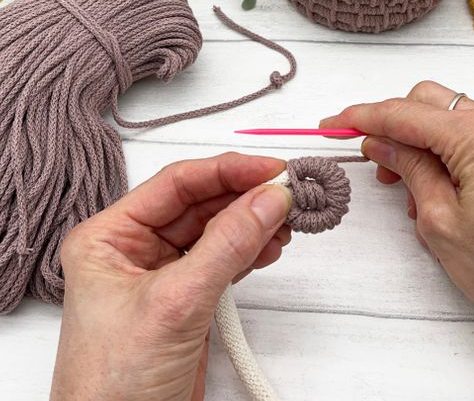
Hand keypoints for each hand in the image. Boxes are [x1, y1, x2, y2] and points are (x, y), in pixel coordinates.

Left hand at [50, 153, 291, 400]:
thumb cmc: (115, 384)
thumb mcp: (175, 303)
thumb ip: (227, 245)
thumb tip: (270, 198)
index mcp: (110, 236)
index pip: (177, 184)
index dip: (227, 171)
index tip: (271, 169)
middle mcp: (135, 248)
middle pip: (201, 204)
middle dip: (246, 197)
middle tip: (288, 193)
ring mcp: (164, 272)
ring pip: (217, 230)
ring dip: (254, 222)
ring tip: (287, 221)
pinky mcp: (189, 296)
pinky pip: (225, 258)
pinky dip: (252, 250)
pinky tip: (273, 245)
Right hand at [321, 81, 473, 400]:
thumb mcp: (438, 218)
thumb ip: (407, 168)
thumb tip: (380, 143)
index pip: (403, 113)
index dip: (360, 117)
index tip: (334, 124)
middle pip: (426, 101)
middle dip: (391, 123)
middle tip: (368, 155)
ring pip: (446, 116)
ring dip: (416, 138)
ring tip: (401, 182)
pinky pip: (468, 135)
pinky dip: (441, 148)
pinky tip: (431, 185)